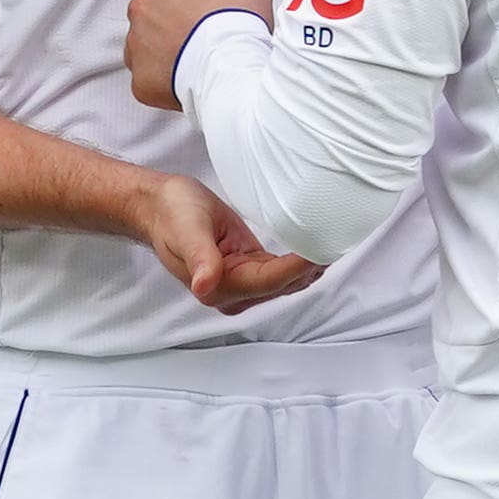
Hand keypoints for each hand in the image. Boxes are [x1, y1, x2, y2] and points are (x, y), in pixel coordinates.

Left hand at [125, 0, 276, 110]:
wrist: (227, 65)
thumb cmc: (237, 25)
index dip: (194, 4)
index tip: (210, 18)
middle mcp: (143, 8)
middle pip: (154, 15)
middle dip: (173, 27)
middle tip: (201, 41)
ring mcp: (136, 44)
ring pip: (145, 47)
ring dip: (163, 54)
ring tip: (194, 64)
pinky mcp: (140, 78)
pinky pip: (148, 79)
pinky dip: (162, 83)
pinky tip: (186, 84)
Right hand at [131, 174, 322, 314]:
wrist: (159, 206)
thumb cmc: (171, 214)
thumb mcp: (186, 230)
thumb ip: (199, 258)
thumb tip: (205, 286)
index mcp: (218, 287)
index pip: (269, 281)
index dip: (296, 268)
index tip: (321, 251)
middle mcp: (232, 292)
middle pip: (282, 286)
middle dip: (309, 269)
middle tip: (338, 244)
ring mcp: (241, 283)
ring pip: (285, 282)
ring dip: (309, 269)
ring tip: (335, 245)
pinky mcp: (248, 268)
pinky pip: (279, 272)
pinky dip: (299, 263)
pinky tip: (316, 251)